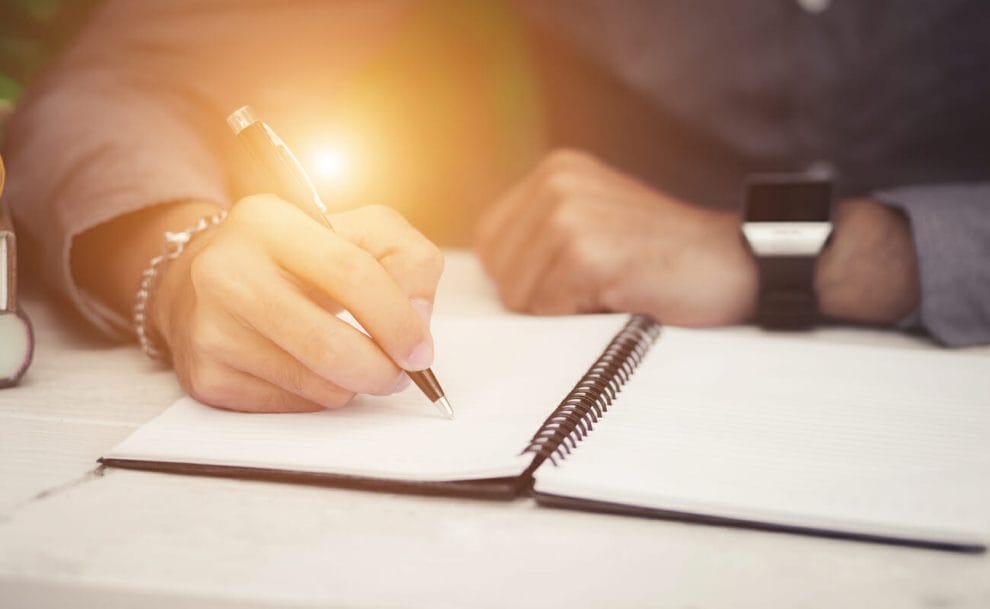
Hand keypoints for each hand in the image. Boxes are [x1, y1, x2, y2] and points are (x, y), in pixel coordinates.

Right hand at [151, 196, 443, 411]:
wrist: (208, 281)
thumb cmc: (297, 258)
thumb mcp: (357, 232)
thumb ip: (407, 258)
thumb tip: (418, 317)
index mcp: (268, 222)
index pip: (352, 274)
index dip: (398, 320)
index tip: (420, 350)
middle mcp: (227, 272)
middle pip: (327, 344)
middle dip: (381, 370)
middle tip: (401, 374)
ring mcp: (210, 327)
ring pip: (314, 384)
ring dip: (355, 385)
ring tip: (361, 367)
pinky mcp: (206, 375)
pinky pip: (290, 404)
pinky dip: (320, 396)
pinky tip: (314, 371)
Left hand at [476, 150, 757, 324]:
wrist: (732, 262)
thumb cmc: (660, 256)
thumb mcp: (593, 221)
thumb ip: (540, 235)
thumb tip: (490, 276)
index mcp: (554, 171)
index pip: (490, 243)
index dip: (524, 277)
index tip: (572, 278)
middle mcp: (557, 183)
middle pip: (499, 272)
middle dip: (540, 295)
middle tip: (598, 284)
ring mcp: (570, 215)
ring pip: (519, 295)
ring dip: (562, 308)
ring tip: (610, 286)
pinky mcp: (587, 253)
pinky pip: (548, 309)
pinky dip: (579, 317)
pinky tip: (619, 295)